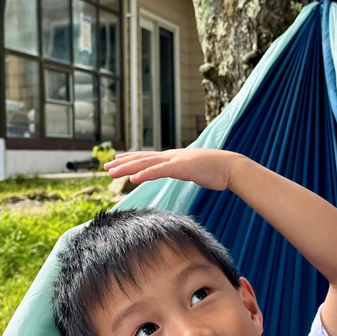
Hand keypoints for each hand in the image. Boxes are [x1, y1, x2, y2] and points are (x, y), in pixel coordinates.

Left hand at [104, 149, 244, 190]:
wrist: (231, 167)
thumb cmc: (215, 171)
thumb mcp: (194, 171)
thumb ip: (185, 171)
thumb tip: (182, 173)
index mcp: (173, 158)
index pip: (148, 158)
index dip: (132, 159)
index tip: (117, 160)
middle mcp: (171, 156)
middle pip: (142, 159)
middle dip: (123, 163)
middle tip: (105, 167)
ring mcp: (175, 160)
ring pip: (146, 164)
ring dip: (127, 168)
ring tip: (112, 172)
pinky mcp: (180, 167)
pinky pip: (158, 171)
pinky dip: (144, 174)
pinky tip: (132, 179)